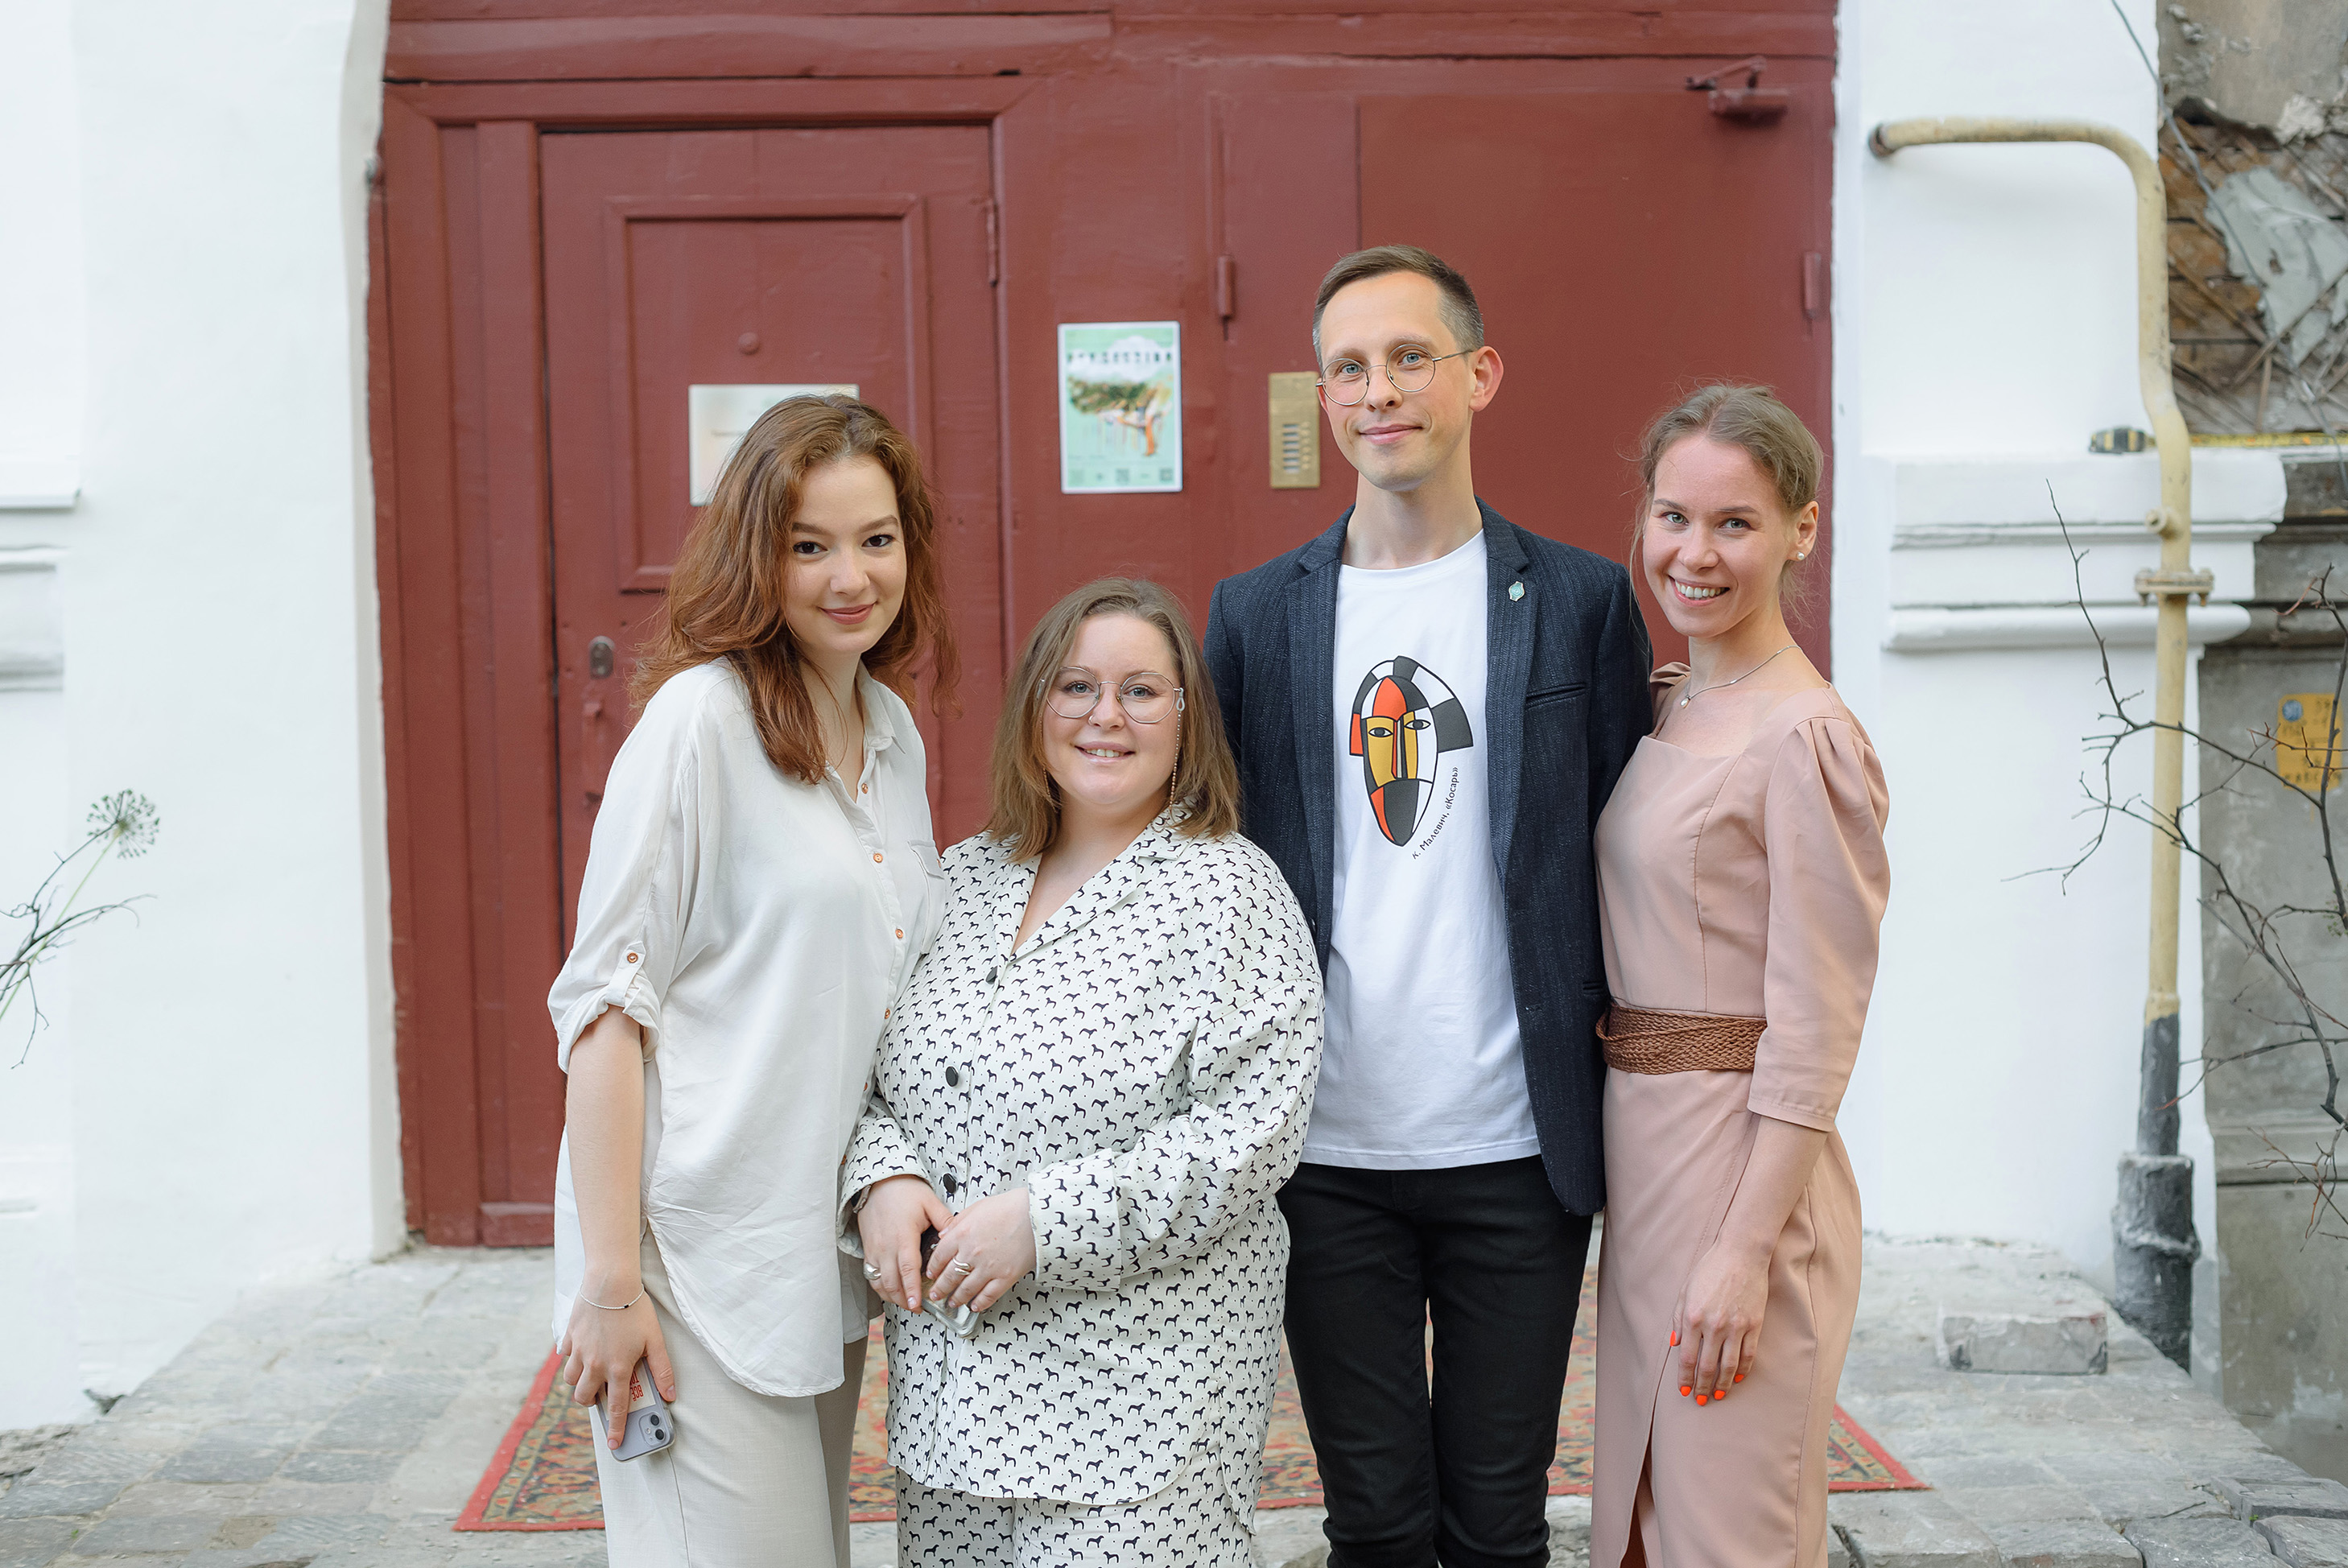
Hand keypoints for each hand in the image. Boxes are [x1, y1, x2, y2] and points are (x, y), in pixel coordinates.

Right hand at [558, 1282, 675, 1448]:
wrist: (610, 1283)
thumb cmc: (635, 1310)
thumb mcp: (655, 1340)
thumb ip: (662, 1370)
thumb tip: (670, 1394)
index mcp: (618, 1368)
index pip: (616, 1407)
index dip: (616, 1428)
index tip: (615, 1444)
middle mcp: (595, 1364)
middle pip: (584, 1398)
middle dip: (591, 1403)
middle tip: (601, 1396)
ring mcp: (579, 1352)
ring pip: (570, 1381)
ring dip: (579, 1383)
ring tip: (592, 1375)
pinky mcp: (569, 1338)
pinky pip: (565, 1357)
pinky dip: (572, 1359)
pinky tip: (583, 1351)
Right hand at [857, 1174, 954, 1311]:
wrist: (877, 1182)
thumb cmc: (904, 1190)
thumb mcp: (930, 1202)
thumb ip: (945, 1221)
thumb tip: (956, 1238)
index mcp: (903, 1236)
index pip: (907, 1270)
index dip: (912, 1290)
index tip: (918, 1305)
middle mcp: (886, 1246)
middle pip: (892, 1282)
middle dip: (903, 1300)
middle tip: (917, 1309)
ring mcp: (874, 1249)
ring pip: (879, 1282)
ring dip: (891, 1296)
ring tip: (905, 1303)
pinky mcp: (868, 1249)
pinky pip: (871, 1274)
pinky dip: (880, 1287)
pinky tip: (890, 1291)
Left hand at [928, 1187, 1036, 1313]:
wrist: (1036, 1214)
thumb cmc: (1011, 1207)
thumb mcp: (978, 1207)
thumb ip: (958, 1222)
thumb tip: (944, 1234)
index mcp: (962, 1234)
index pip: (939, 1257)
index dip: (933, 1268)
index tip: (931, 1274)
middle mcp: (971, 1253)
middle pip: (949, 1276)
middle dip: (940, 1288)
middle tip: (935, 1294)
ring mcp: (988, 1267)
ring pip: (966, 1289)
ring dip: (956, 1298)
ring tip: (952, 1302)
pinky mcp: (1005, 1277)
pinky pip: (989, 1295)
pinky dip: (980, 1303)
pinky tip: (975, 1306)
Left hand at [1673, 1237, 1767, 1405]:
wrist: (1741, 1254)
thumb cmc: (1710, 1270)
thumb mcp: (1685, 1291)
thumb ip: (1678, 1319)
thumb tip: (1677, 1345)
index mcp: (1693, 1317)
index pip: (1687, 1357)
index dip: (1685, 1377)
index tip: (1684, 1390)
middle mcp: (1714, 1326)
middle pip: (1707, 1366)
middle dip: (1701, 1386)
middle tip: (1700, 1400)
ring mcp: (1736, 1326)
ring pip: (1729, 1366)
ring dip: (1721, 1384)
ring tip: (1717, 1395)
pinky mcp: (1754, 1325)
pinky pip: (1748, 1355)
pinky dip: (1742, 1370)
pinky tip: (1736, 1379)